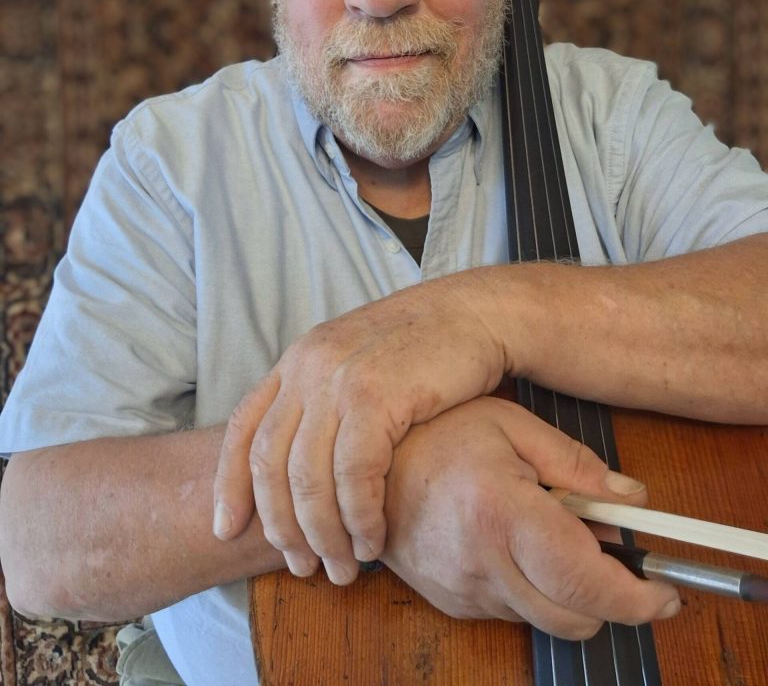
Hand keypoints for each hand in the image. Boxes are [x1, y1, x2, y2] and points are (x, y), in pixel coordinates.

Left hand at [212, 274, 511, 582]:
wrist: (475, 313)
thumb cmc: (427, 346)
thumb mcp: (358, 362)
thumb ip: (326, 400)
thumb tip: (304, 464)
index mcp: (299, 359)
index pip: (243, 427)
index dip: (229, 484)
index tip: (227, 531)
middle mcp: (309, 366)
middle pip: (270, 463)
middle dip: (282, 526)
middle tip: (304, 568)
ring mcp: (339, 378)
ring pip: (307, 477)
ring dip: (323, 534)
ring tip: (344, 566)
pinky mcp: (375, 394)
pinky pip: (353, 474)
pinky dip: (359, 517)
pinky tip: (373, 539)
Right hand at [382, 397, 680, 638]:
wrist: (364, 463)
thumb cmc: (437, 434)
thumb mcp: (513, 426)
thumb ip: (576, 466)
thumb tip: (631, 499)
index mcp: (502, 514)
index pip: (588, 583)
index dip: (638, 598)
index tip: (663, 592)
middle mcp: (483, 564)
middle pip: (576, 618)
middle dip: (608, 596)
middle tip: (607, 548)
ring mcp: (464, 591)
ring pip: (547, 620)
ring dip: (567, 590)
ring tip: (548, 531)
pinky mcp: (452, 604)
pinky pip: (513, 613)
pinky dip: (532, 590)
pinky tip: (514, 543)